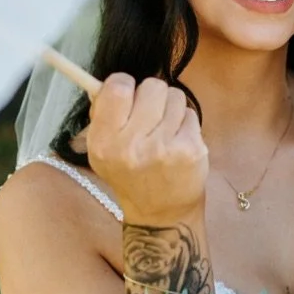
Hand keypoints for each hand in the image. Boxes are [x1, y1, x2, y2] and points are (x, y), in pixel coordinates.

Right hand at [87, 74, 208, 225]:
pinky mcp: (190, 150)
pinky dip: (186, 123)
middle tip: (151, 116)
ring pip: (175, 96)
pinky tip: (179, 142)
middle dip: (153, 95)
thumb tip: (109, 80)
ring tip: (165, 131)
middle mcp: (131, 146)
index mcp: (104, 142)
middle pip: (152, 86)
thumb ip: (103, 113)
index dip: (125, 84)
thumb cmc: (130, 173)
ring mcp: (163, 148)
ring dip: (171, 108)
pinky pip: (190, 113)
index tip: (129, 95)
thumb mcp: (102, 150)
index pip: (117, 86)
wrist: (160, 213)